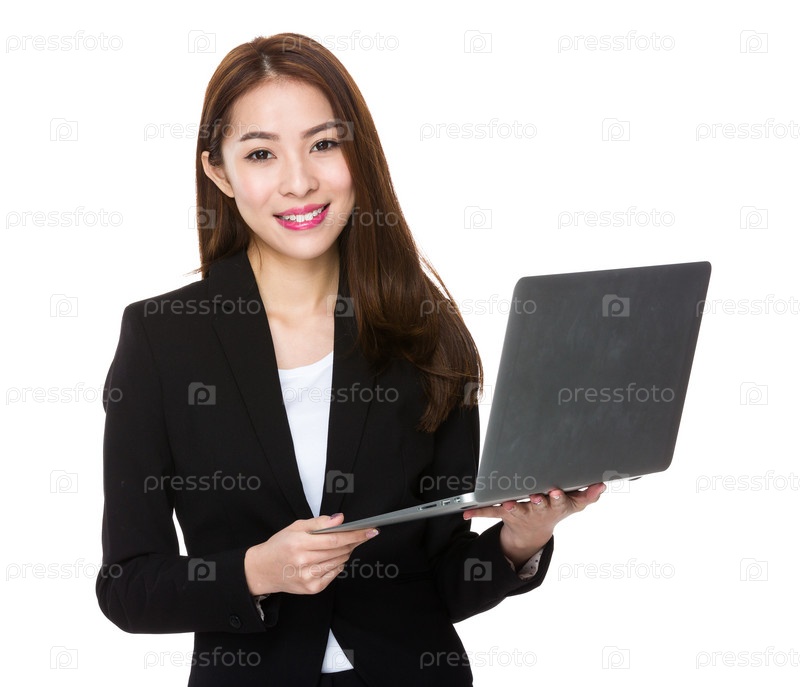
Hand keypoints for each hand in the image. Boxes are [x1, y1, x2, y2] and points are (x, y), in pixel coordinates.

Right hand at [244, 513, 377, 594]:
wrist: (262, 570)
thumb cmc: (280, 545)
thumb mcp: (296, 527)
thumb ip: (320, 523)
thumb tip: (340, 519)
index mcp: (299, 544)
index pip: (334, 539)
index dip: (355, 535)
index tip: (370, 530)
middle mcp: (303, 562)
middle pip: (340, 551)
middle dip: (354, 542)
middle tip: (360, 534)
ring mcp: (308, 578)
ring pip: (339, 562)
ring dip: (345, 552)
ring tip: (340, 545)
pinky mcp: (312, 589)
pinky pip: (334, 573)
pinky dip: (337, 564)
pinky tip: (329, 558)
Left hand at [463, 483, 605, 567]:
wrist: (533, 532)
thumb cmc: (554, 509)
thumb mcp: (574, 505)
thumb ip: (588, 495)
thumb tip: (602, 485)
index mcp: (555, 506)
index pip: (559, 502)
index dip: (556, 497)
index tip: (554, 491)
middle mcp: (537, 511)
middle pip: (538, 506)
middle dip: (537, 501)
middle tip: (536, 496)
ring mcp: (521, 513)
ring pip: (515, 509)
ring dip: (511, 506)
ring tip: (506, 502)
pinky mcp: (504, 513)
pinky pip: (490, 511)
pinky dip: (478, 511)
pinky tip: (466, 512)